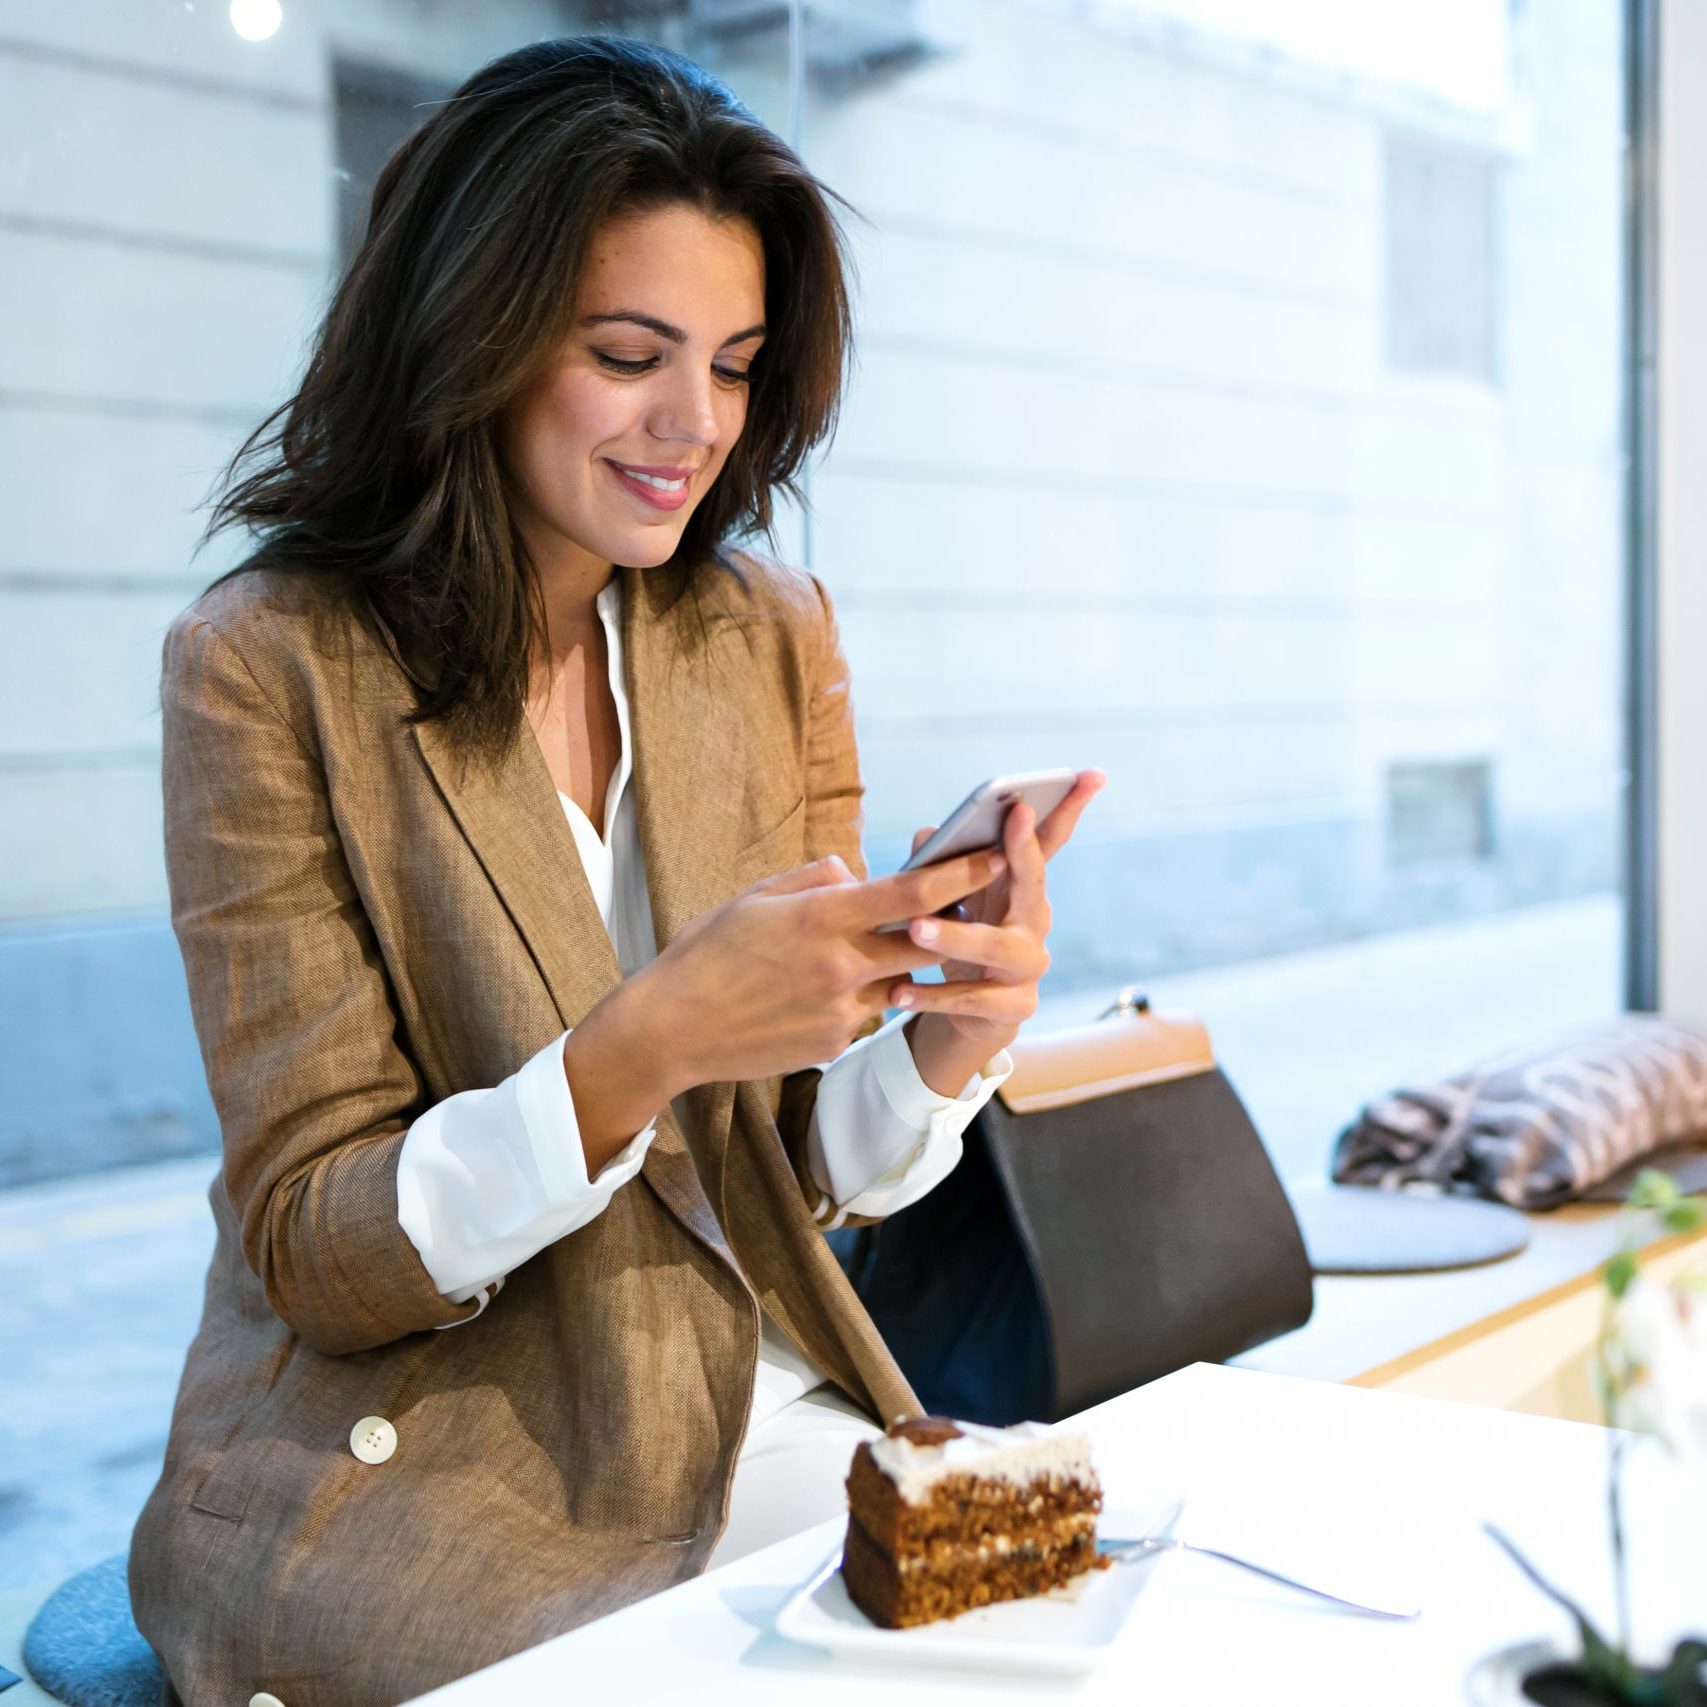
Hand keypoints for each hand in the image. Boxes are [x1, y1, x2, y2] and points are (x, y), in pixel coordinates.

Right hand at [616, 845, 1007, 1093]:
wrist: (671, 1028)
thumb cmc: (706, 952)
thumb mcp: (755, 897)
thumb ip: (814, 878)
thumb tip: (857, 873)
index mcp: (820, 918)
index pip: (912, 893)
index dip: (961, 873)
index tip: (996, 853)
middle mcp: (840, 965)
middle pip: (927, 941)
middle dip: (958, 923)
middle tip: (979, 904)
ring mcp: (840, 1011)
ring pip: (900, 983)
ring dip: (903, 966)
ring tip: (887, 950)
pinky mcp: (833, 1043)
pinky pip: (865, 1014)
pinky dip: (861, 998)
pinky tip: (820, 994)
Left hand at [891, 769, 1104, 1057]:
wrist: (961, 1020)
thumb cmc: (955, 944)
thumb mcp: (943, 901)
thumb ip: (935, 867)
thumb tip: (927, 833)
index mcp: (1020, 889)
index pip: (1048, 843)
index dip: (1068, 809)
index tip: (1087, 775)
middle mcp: (1034, 922)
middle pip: (1034, 883)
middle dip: (1024, 848)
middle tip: (1014, 815)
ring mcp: (1029, 967)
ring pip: (998, 946)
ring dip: (957, 935)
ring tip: (916, 929)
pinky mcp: (1014, 1008)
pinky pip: (972, 1000)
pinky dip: (933, 995)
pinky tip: (899, 992)